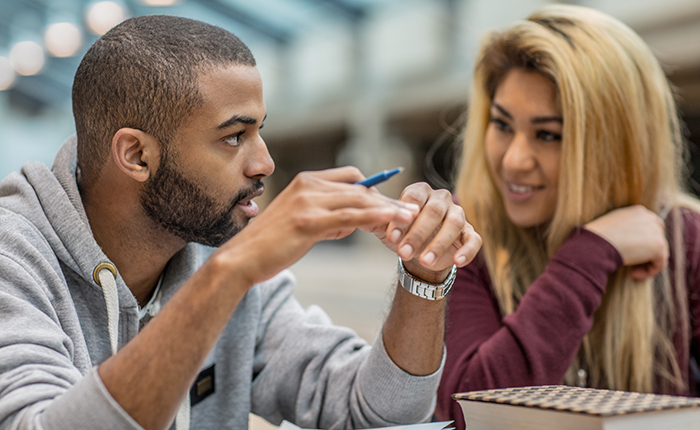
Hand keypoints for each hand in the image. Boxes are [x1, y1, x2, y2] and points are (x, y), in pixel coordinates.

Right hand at [212, 167, 419, 286]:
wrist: (242, 259)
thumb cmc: (271, 246)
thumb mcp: (302, 226)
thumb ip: (327, 220)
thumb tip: (351, 223)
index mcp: (305, 181)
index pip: (350, 177)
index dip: (373, 190)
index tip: (393, 204)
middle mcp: (307, 185)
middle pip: (358, 187)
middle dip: (386, 200)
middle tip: (409, 212)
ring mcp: (307, 201)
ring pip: (357, 200)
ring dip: (387, 209)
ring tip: (409, 217)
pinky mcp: (308, 220)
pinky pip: (349, 215)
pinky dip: (373, 216)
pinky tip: (390, 220)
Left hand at [368, 182, 481, 282]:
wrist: (418, 253)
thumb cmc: (402, 234)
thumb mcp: (386, 227)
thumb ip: (378, 219)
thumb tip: (363, 215)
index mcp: (420, 192)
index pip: (413, 197)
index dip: (403, 216)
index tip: (391, 236)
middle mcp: (441, 199)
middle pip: (433, 211)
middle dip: (418, 233)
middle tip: (403, 252)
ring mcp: (458, 215)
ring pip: (454, 224)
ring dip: (439, 243)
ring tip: (424, 261)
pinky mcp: (470, 233)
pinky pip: (474, 239)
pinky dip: (467, 251)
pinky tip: (457, 262)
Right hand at [584, 205, 667, 279]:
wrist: (596, 244)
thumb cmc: (596, 238)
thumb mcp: (612, 226)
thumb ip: (626, 228)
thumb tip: (630, 241)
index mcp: (638, 211)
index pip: (650, 225)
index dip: (644, 239)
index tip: (631, 250)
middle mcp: (650, 218)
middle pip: (658, 236)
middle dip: (649, 250)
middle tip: (634, 262)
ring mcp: (656, 232)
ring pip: (660, 251)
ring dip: (647, 263)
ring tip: (631, 271)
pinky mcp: (658, 246)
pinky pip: (660, 263)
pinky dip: (649, 271)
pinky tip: (633, 274)